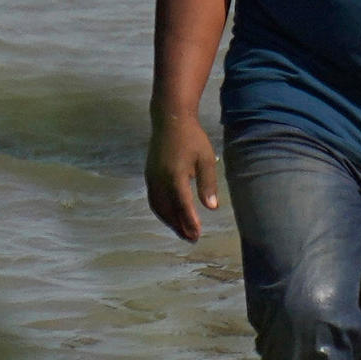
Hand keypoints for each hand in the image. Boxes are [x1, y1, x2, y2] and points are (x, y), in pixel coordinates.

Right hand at [145, 106, 222, 241]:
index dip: (189, 221)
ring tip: (183, 232)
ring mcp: (151, 178)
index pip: (182, 203)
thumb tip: (211, 208)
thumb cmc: (192, 138)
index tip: (197, 234)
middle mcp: (159, 179)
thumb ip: (208, 184)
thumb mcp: (206, 159)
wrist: (169, 120)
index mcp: (175, 174)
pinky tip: (172, 217)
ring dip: (170, 221)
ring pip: (158, 206)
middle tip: (192, 239)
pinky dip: (162, 212)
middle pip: (168, 209)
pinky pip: (154, 199)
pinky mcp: (149, 176)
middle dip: (179, 226)